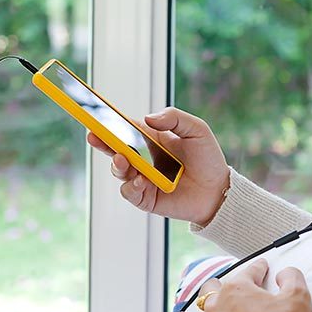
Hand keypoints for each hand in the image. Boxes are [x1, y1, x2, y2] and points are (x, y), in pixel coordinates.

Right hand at [87, 107, 228, 225]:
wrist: (219, 191)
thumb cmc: (208, 158)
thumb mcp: (196, 130)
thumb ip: (174, 118)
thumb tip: (147, 118)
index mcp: (151, 139)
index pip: (125, 128)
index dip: (109, 121)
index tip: (95, 114)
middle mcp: (143, 158)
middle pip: (114, 148)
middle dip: (101, 141)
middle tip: (93, 135)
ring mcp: (142, 178)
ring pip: (119, 170)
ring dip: (117, 164)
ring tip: (122, 160)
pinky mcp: (146, 198)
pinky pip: (129, 192)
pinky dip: (131, 186)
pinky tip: (141, 181)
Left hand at [168, 259, 311, 311]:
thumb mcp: (297, 298)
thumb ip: (291, 279)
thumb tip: (285, 273)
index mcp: (237, 290)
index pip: (249, 272)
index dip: (258, 268)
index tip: (261, 267)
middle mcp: (216, 308)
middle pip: (209, 291)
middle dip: (213, 287)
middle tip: (216, 287)